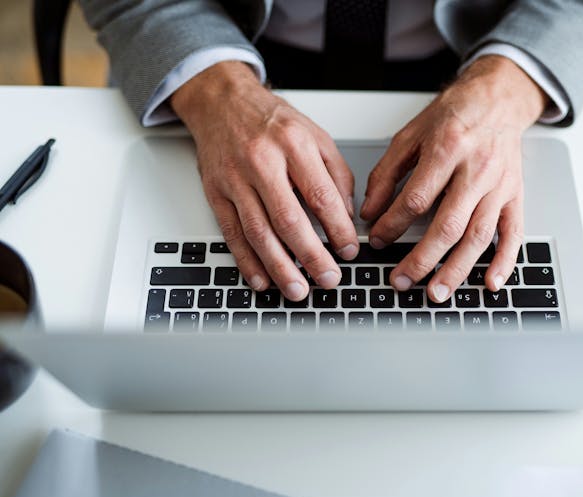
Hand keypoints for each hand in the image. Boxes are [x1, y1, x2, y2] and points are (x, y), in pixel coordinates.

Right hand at [171, 61, 358, 299]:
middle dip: (312, 256)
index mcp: (294, 144)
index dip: (338, 229)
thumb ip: (336, 174)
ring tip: (297, 289)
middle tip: (328, 278)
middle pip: (289, 219)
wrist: (221, 101)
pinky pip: (231, 233)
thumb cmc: (271, 120)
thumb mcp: (315, 135)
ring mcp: (235, 179)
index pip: (321, 196)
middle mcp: (262, 161)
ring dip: (279, 266)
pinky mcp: (215, 192)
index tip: (348, 251)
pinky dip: (246, 261)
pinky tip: (261, 279)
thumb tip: (346, 215)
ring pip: (258, 232)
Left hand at [360, 55, 545, 301]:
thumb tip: (369, 211)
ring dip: (457, 269)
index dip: (393, 224)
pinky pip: (513, 233)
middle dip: (422, 259)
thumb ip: (387, 173)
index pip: (417, 198)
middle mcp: (477, 169)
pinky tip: (490, 282)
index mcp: (448, 149)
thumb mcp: (410, 135)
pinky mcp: (515, 195)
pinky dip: (504, 261)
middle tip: (402, 280)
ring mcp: (499, 186)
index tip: (377, 241)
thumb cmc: (454, 115)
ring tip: (437, 292)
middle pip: (449, 224)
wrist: (498, 98)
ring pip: (479, 235)